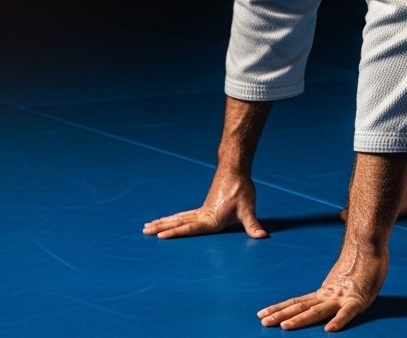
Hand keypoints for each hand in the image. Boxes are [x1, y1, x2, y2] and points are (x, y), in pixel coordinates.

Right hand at [142, 172, 267, 238]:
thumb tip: (262, 236)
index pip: (189, 228)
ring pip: (178, 217)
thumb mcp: (248, 209)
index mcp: (210, 219)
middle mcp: (202, 215)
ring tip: (147, 226)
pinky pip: (183, 215)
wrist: (235, 170)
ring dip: (163, 222)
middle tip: (144, 230)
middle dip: (161, 227)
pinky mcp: (203, 207)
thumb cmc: (241, 190)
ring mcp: (201, 211)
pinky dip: (173, 218)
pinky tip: (166, 220)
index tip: (160, 235)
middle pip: (177, 222)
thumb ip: (253, 225)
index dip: (175, 232)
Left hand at [257, 245, 387, 331]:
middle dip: (281, 315)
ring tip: (284, 327)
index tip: (263, 313)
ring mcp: (342, 297)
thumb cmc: (361, 260)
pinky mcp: (358, 299)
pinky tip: (329, 330)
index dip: (280, 308)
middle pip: (301, 307)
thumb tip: (330, 287)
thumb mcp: (343, 277)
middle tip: (263, 321)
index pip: (297, 301)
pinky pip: (348, 312)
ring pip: (318, 311)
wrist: (368, 242)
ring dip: (300, 319)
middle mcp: (329, 294)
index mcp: (325, 291)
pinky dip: (339, 321)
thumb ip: (336, 284)